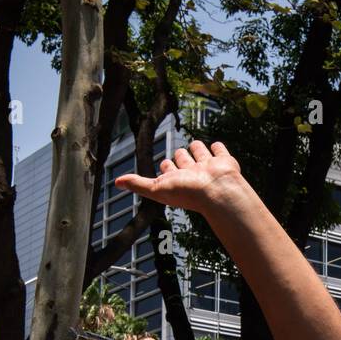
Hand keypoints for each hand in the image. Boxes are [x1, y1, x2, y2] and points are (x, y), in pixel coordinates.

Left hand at [114, 140, 247, 215]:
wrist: (217, 191)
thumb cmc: (188, 193)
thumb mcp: (157, 188)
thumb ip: (138, 183)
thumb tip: (116, 183)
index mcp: (178, 179)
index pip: (168, 170)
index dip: (165, 167)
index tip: (163, 165)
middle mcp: (193, 173)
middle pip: (184, 160)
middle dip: (181, 156)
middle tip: (178, 154)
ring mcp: (209, 167)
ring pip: (200, 154)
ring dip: (197, 149)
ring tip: (196, 146)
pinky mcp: (224, 162)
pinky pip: (220, 151)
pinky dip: (217, 148)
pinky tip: (215, 146)